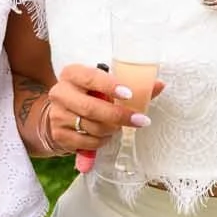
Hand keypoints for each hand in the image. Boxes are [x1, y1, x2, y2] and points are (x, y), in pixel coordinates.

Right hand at [45, 63, 163, 167]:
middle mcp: (60, 92)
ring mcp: (57, 115)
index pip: (90, 77)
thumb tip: (159, 85)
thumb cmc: (89, 95)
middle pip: (91, 108)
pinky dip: (102, 141)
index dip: (110, 86)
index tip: (129, 94)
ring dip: (112, 130)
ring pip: (92, 127)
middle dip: (119, 116)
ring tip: (118, 127)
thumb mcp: (104, 86)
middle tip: (140, 120)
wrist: (61, 114)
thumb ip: (131, 85)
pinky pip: (87, 143)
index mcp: (72, 74)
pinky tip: (105, 135)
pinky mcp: (59, 135)